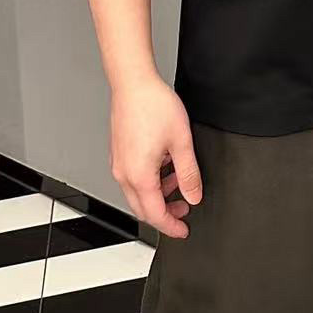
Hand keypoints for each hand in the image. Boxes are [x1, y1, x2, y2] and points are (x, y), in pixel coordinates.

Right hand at [110, 71, 203, 238]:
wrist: (133, 82)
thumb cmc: (153, 105)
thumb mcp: (181, 141)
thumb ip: (189, 173)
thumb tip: (194, 195)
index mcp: (139, 176)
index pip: (155, 215)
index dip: (171, 226)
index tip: (183, 230)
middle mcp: (124, 174)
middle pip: (143, 209)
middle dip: (165, 213)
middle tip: (184, 208)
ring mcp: (118, 163)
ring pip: (137, 193)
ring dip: (158, 195)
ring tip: (178, 183)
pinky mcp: (118, 153)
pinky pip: (132, 178)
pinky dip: (149, 181)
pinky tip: (163, 166)